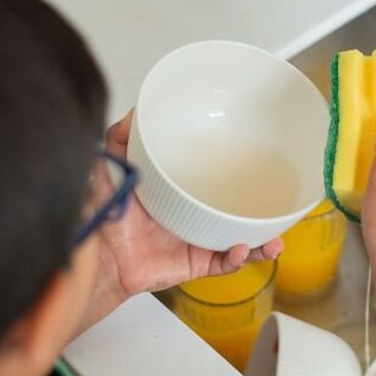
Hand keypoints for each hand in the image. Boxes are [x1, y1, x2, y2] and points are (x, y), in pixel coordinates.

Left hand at [77, 110, 282, 332]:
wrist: (96, 254)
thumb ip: (122, 135)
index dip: (238, 174)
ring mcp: (195, 242)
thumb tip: (138, 109)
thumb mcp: (111, 164)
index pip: (214, 181)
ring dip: (261, 242)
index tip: (258, 161)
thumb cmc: (103, 213)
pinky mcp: (193, 265)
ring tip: (275, 238)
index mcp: (179, 193)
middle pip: (235, 213)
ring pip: (239, 243)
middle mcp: (192, 217)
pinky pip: (222, 265)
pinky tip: (242, 248)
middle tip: (278, 204)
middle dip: (261, 212)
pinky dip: (236, 259)